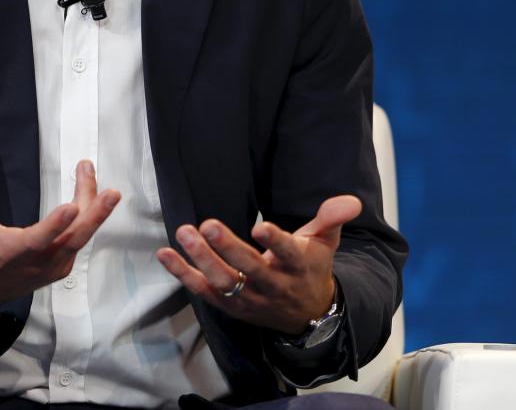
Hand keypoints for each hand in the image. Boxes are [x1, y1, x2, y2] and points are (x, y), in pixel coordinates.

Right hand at [0, 158, 119, 322]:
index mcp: (10, 252)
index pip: (36, 239)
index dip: (54, 225)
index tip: (71, 207)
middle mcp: (35, 265)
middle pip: (71, 239)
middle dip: (94, 214)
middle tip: (111, 191)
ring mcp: (50, 269)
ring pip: (78, 240)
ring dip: (93, 212)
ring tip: (97, 182)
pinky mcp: (57, 270)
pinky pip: (78, 244)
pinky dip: (87, 222)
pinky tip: (92, 199)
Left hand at [156, 195, 361, 335]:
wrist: (306, 316)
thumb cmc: (310, 268)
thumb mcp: (325, 242)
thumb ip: (331, 218)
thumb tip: (350, 200)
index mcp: (298, 265)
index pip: (288, 252)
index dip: (275, 242)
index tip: (261, 227)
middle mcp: (273, 286)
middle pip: (249, 269)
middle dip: (227, 248)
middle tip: (206, 225)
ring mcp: (250, 299)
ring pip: (224, 283)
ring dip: (200, 259)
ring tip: (183, 233)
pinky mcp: (231, 306)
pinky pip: (204, 292)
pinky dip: (183, 275)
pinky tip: (165, 255)